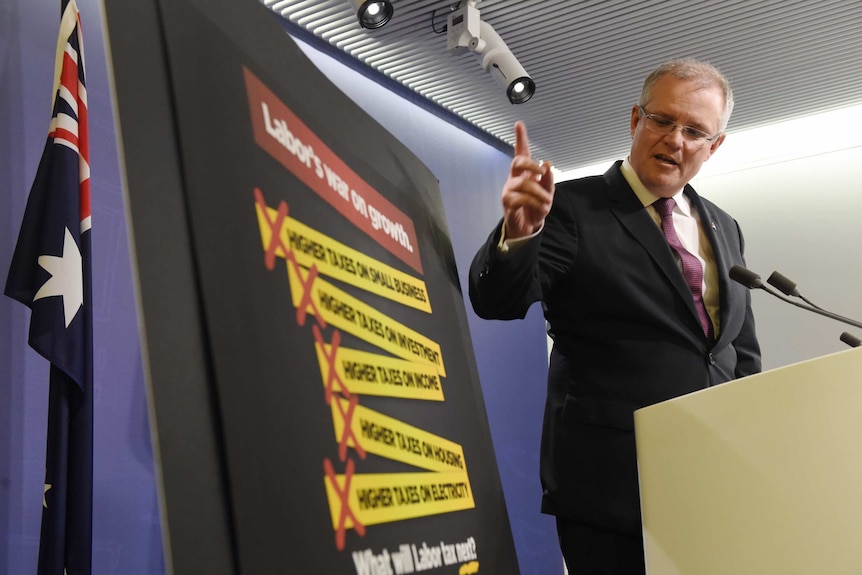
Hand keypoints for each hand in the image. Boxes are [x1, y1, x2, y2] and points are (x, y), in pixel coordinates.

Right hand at [502, 121, 553, 238]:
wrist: (527, 228)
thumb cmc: (535, 207)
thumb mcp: (548, 194)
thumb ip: (549, 181)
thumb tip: (547, 164)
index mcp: (524, 173)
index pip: (521, 153)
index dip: (520, 139)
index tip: (519, 124)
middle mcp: (514, 178)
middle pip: (517, 162)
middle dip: (531, 164)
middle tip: (542, 171)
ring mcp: (509, 190)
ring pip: (523, 183)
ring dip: (539, 192)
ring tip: (547, 201)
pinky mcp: (507, 203)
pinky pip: (521, 198)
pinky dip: (534, 202)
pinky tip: (540, 207)